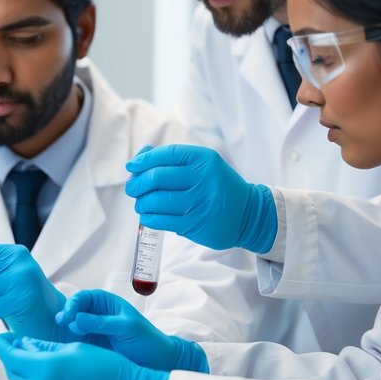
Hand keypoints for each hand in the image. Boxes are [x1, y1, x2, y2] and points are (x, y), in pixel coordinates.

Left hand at [0, 334, 168, 379]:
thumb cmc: (109, 368)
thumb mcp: (76, 349)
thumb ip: (44, 348)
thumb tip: (22, 345)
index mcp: (46, 369)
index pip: (11, 356)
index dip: (3, 345)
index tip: (1, 338)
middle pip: (16, 375)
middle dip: (15, 361)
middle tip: (18, 350)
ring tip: (55, 370)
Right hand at [56, 290, 207, 372]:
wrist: (156, 361)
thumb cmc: (146, 339)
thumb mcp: (127, 327)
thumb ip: (103, 323)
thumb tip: (77, 319)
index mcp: (105, 302)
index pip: (83, 298)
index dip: (73, 304)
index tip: (69, 316)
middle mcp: (96, 314)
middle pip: (73, 311)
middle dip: (65, 315)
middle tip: (62, 324)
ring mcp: (92, 330)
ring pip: (71, 327)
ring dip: (64, 330)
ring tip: (60, 335)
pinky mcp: (91, 346)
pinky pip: (75, 342)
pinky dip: (68, 343)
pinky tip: (65, 346)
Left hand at [125, 144, 276, 252]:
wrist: (248, 214)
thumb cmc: (219, 186)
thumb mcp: (204, 165)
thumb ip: (173, 159)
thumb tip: (140, 157)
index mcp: (204, 160)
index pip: (166, 155)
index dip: (144, 160)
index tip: (131, 166)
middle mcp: (202, 180)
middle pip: (156, 178)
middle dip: (137, 183)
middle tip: (132, 187)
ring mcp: (198, 204)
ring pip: (155, 201)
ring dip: (141, 202)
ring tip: (141, 202)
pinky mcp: (193, 225)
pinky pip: (159, 220)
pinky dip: (147, 216)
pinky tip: (148, 214)